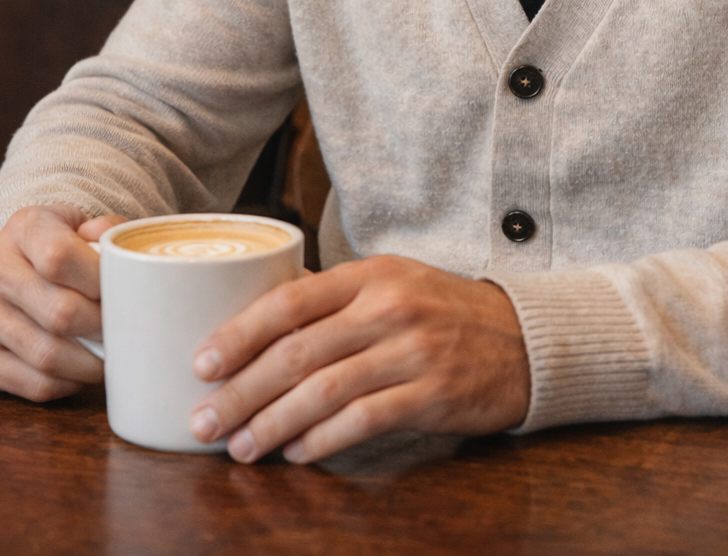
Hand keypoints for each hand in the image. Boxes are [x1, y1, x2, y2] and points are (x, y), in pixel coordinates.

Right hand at [0, 205, 126, 401]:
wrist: (18, 266)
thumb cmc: (65, 247)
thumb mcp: (85, 226)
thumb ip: (108, 231)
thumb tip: (114, 250)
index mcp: (24, 228)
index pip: (60, 258)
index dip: (101, 282)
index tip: (127, 293)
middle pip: (59, 313)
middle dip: (104, 329)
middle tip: (127, 332)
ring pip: (48, 355)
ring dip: (91, 363)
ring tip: (111, 354)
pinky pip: (35, 383)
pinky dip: (69, 384)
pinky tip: (81, 369)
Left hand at [187, 255, 529, 462]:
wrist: (526, 338)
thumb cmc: (446, 312)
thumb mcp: (394, 283)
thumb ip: (335, 298)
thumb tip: (260, 316)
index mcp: (371, 274)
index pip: (290, 301)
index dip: (238, 334)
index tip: (201, 363)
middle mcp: (388, 308)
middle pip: (296, 353)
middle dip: (241, 392)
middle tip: (205, 419)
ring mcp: (412, 352)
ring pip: (323, 392)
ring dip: (272, 424)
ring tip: (241, 447)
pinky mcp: (431, 394)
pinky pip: (362, 421)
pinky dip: (322, 440)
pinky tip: (296, 453)